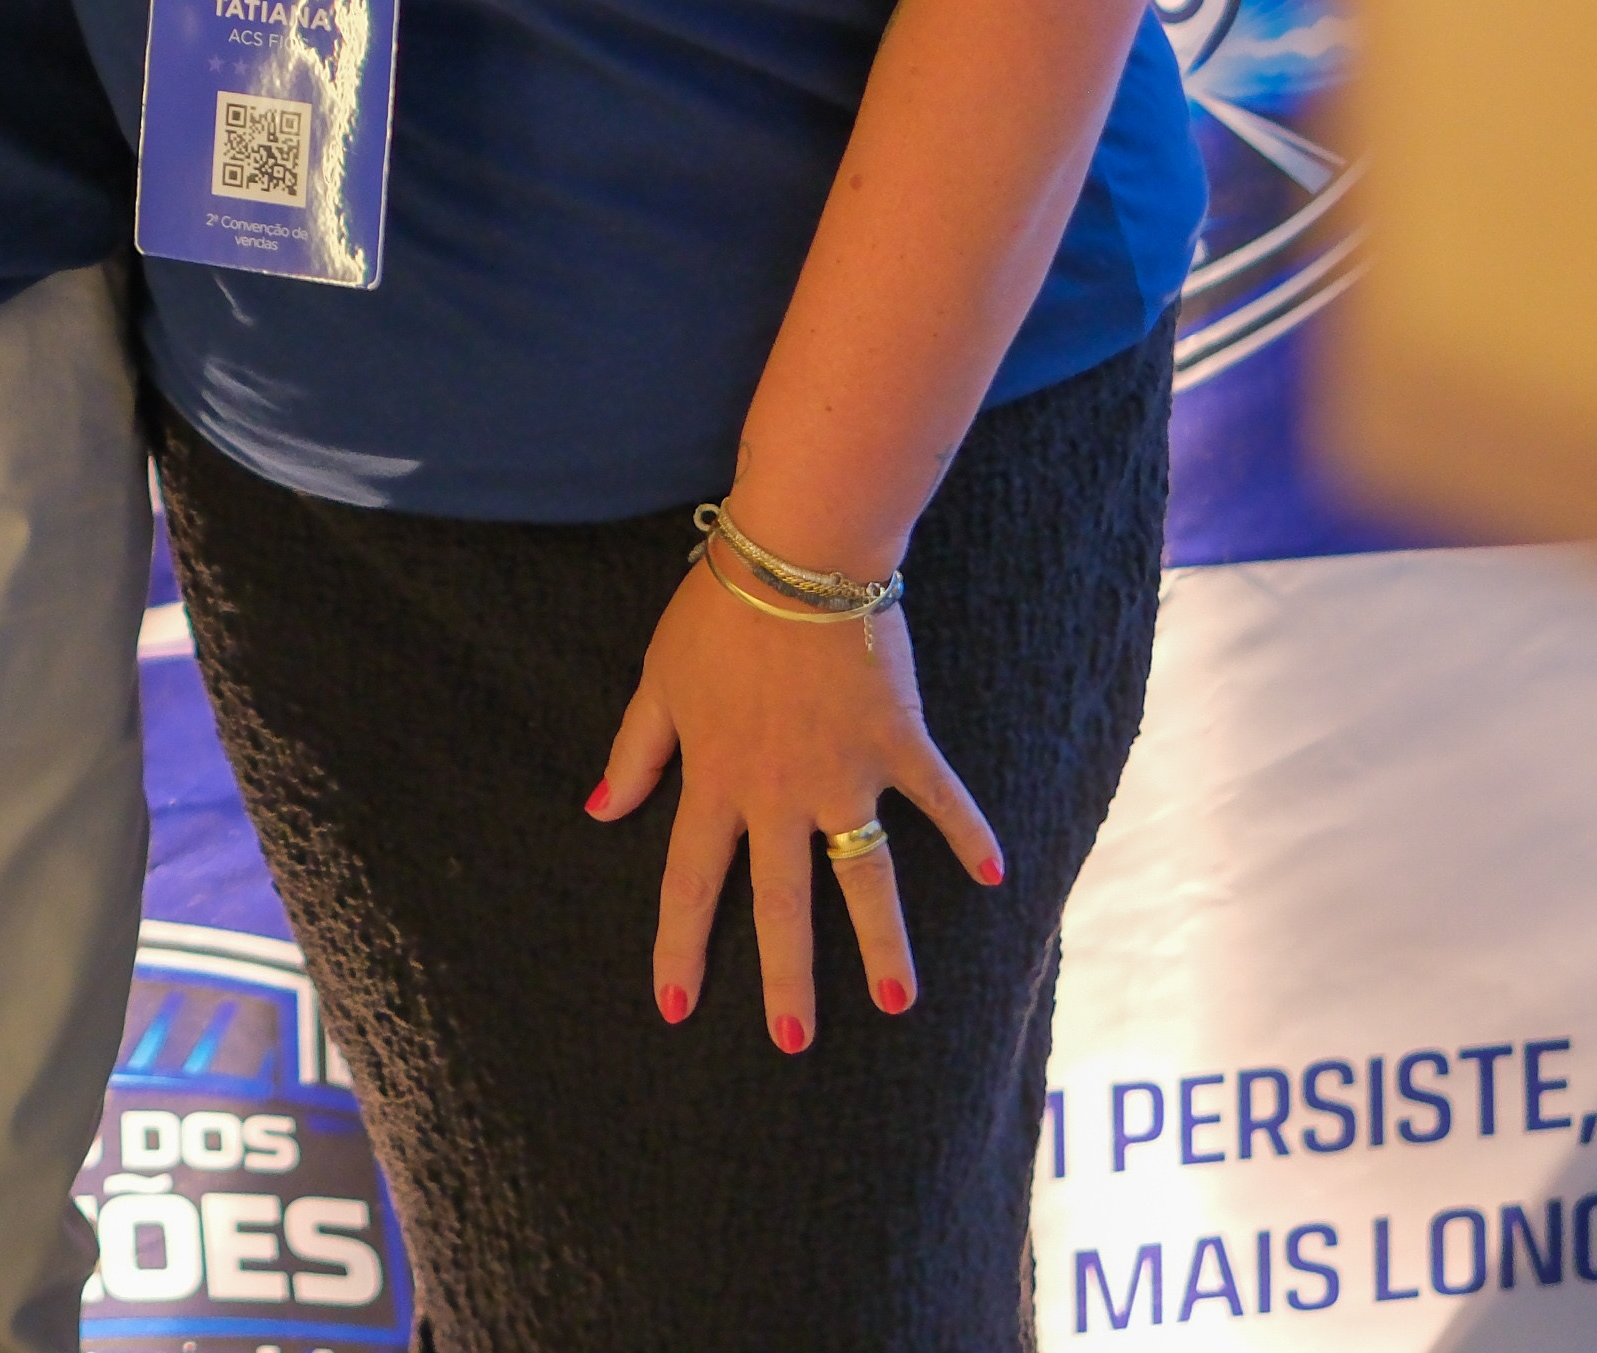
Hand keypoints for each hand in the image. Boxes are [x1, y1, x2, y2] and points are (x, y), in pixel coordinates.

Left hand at [589, 556, 1003, 1045]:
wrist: (795, 555)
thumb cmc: (717, 611)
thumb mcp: (658, 680)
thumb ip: (634, 753)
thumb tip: (600, 813)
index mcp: (714, 779)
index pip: (689, 882)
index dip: (680, 947)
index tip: (675, 1009)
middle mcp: (778, 792)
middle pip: (781, 902)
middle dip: (785, 978)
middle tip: (793, 1041)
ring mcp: (843, 772)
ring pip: (864, 874)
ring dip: (883, 941)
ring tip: (898, 1001)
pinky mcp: (898, 742)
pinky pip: (939, 799)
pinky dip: (970, 834)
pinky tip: (995, 876)